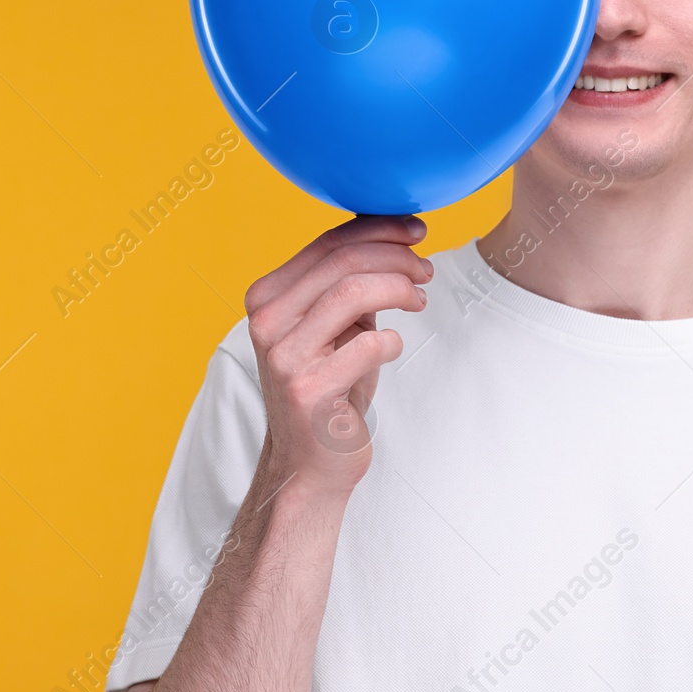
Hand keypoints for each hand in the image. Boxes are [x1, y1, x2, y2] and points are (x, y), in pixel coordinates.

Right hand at [244, 214, 431, 499]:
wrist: (310, 463)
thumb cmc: (331, 388)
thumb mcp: (335, 326)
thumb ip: (350, 284)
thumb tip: (396, 234)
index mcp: (267, 297)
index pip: (327, 245)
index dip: (378, 228)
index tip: (416, 230)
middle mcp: (266, 321)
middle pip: (342, 263)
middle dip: (395, 256)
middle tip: (426, 269)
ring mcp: (283, 356)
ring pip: (352, 292)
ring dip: (398, 288)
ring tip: (420, 300)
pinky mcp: (307, 390)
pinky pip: (367, 345)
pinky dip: (392, 340)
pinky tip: (394, 346)